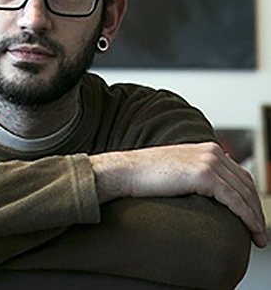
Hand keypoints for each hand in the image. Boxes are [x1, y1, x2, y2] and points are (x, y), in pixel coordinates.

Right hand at [90, 142, 267, 247]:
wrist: (127, 171)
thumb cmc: (146, 173)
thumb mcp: (178, 167)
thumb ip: (196, 171)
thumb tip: (211, 187)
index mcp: (207, 148)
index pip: (239, 173)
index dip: (249, 195)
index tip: (252, 214)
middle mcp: (212, 151)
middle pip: (246, 184)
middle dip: (256, 208)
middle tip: (259, 230)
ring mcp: (209, 162)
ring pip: (244, 194)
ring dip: (256, 217)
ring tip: (259, 237)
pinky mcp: (205, 176)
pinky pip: (235, 201)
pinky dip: (248, 218)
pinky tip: (252, 231)